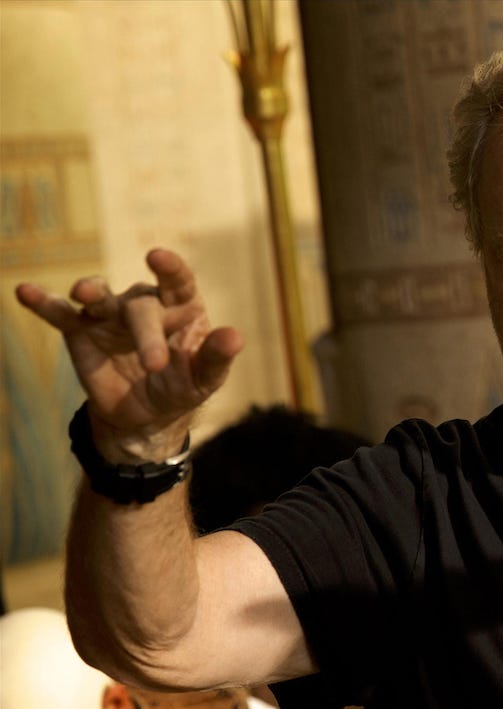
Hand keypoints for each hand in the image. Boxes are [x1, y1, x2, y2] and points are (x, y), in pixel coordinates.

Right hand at [15, 249, 242, 453]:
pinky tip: (25, 292)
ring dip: (90, 293)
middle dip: (147, 334)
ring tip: (83, 294)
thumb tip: (236, 337)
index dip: (170, 268)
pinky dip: (43, 303)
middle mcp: (144, 303)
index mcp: (180, 307)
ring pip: (100, 299)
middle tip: (155, 364)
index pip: (177, 281)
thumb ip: (217, 358)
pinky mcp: (80, 331)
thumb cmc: (181, 388)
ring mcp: (110, 314)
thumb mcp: (204, 379)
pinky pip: (60, 314)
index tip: (158, 257)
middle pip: (141, 307)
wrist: (144, 416)